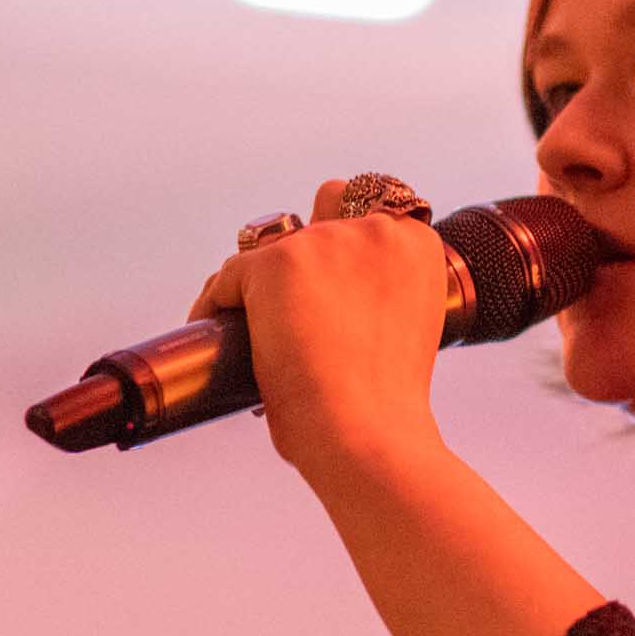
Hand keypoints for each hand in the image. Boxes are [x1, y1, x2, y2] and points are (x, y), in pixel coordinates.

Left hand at [188, 179, 451, 488]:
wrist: (368, 434)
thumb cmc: (387, 404)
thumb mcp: (404, 327)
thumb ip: (378, 292)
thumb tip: (326, 298)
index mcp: (417, 245)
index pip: (374, 209)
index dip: (349, 239)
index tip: (333, 276)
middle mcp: (375, 231)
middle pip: (326, 201)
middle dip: (311, 239)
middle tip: (293, 293)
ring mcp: (324, 242)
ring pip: (270, 241)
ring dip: (261, 276)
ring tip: (248, 322)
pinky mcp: (276, 263)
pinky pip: (228, 276)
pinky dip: (217, 303)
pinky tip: (217, 332)